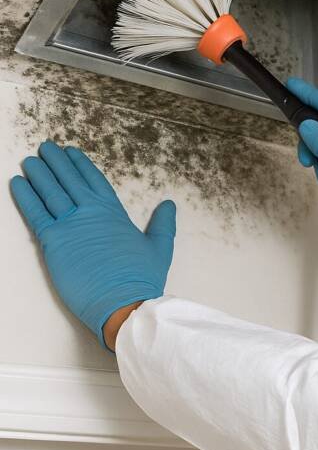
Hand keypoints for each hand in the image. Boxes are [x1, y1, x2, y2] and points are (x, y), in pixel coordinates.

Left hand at [10, 141, 175, 349]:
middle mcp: (91, 213)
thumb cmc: (142, 278)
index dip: (81, 165)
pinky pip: (35, 213)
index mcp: (114, 213)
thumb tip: (168, 205)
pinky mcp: (53, 241)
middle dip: (56, 162)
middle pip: (69, 180)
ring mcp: (71, 225)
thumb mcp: (160, 247)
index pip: (94, 180)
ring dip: (39, 174)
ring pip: (50, 192)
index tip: (71, 152)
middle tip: (45, 148)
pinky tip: (17, 183)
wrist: (124, 301)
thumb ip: (163, 224)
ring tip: (30, 160)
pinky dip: (25, 196)